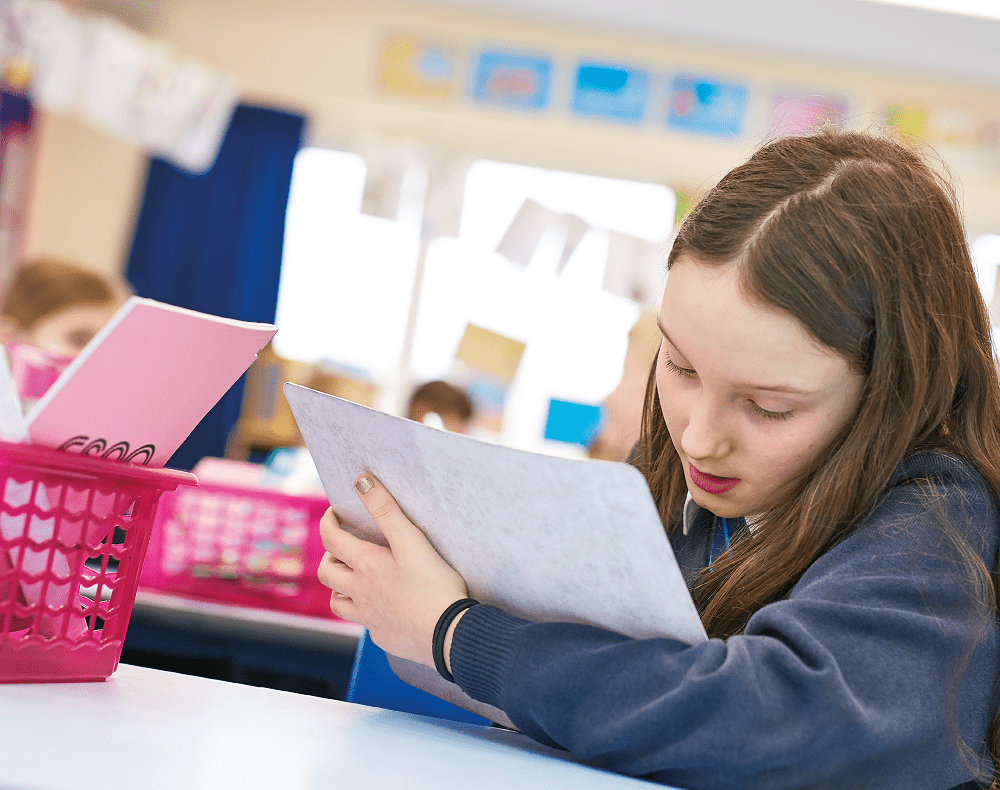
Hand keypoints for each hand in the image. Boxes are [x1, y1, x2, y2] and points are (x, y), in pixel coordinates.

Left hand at [317, 473, 468, 667]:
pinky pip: (364, 622)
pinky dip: (365, 611)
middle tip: (344, 546)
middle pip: (327, 572)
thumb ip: (386, 509)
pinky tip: (382, 607)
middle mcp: (360, 592)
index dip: (328, 522)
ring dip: (339, 587)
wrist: (448, 634)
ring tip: (353, 578)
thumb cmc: (433, 584)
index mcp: (365, 565)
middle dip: (330, 555)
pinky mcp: (384, 636)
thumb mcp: (412, 540)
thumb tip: (361, 480)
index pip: (331, 539)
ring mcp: (369, 617)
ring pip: (337, 602)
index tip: (334, 513)